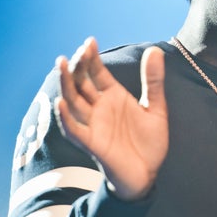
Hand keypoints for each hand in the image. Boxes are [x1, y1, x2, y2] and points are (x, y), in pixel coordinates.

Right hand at [54, 38, 168, 200]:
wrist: (148, 174)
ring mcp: (94, 125)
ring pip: (73, 102)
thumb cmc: (148, 142)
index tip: (89, 41)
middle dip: (76, 67)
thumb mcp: (156, 108)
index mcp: (113, 97)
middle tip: (75, 51)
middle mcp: (99, 108)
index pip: (97, 73)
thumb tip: (155, 49)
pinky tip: (60, 103)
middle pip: (81, 84)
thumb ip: (153, 81)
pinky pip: (75, 130)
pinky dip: (65, 117)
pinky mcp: (93, 144)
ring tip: (60, 66)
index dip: (92, 58)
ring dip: (66, 85)